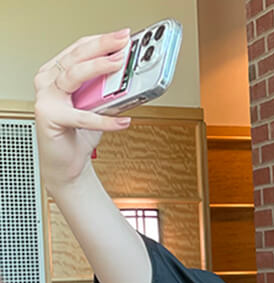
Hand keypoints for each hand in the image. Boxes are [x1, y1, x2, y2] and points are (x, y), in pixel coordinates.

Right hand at [33, 29, 132, 192]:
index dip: (101, 40)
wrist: (68, 162)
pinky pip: (83, 117)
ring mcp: (46, 99)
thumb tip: (134, 75)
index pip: (79, 49)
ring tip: (119, 65)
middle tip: (123, 43)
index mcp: (57, 72)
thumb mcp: (99, 104)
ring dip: (98, 69)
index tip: (122, 36)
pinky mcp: (51, 118)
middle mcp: (48, 81)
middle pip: (75, 57)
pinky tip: (124, 121)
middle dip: (102, 47)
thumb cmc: (81, 132)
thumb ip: (108, 90)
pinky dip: (106, 120)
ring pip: (72, 77)